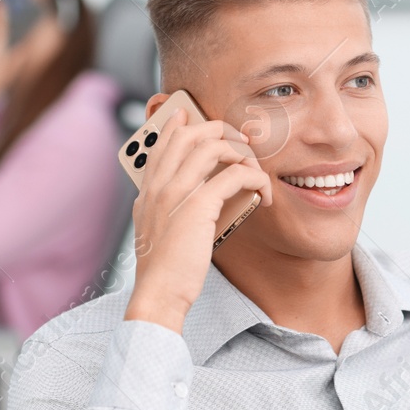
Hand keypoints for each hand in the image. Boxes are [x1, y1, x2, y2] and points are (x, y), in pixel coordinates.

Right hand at [124, 109, 272, 333]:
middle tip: (240, 143)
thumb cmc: (163, 272)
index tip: (191, 115)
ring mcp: (175, 193)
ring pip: (213, 146)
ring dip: (241, 153)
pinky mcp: (198, 206)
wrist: (158, 294)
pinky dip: (255, 179)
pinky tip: (262, 194)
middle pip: (188, 134)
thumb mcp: (158, 234)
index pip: (162, 143)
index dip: (178, 124)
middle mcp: (158, 186)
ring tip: (254, 169)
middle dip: (219, 129)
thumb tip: (198, 201)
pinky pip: (235, 175)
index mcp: (147, 192)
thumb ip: (169, 212)